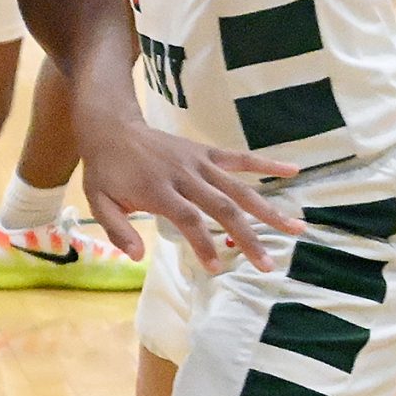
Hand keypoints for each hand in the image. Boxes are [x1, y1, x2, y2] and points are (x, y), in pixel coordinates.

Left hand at [78, 121, 301, 271]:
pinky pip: (240, 158)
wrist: (112, 127)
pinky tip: (294, 170)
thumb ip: (117, 230)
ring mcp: (199, 162)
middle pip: (223, 208)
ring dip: (269, 209)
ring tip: (297, 228)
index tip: (216, 268)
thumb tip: (137, 256)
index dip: (204, 244)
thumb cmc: (105, 170)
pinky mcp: (206, 151)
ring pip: (239, 188)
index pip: (189, 220)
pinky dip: (267, 163)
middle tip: (269, 265)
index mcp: (159, 190)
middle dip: (248, 237)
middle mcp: (185, 176)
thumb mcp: (97, 201)